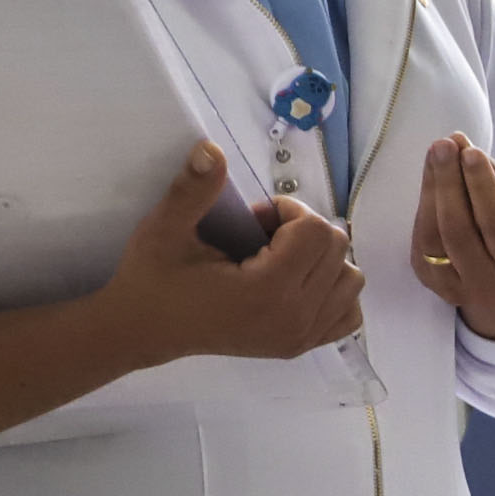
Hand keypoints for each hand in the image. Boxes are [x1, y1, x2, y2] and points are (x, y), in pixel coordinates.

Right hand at [100, 143, 361, 365]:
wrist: (143, 330)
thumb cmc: (152, 279)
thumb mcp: (164, 229)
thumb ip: (193, 189)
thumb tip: (212, 148)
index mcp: (266, 290)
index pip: (317, 231)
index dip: (289, 211)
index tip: (255, 218)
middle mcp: (293, 318)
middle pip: (338, 250)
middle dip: (305, 231)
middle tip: (262, 236)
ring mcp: (300, 337)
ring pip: (351, 279)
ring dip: (323, 258)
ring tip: (280, 258)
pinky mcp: (300, 346)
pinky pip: (348, 312)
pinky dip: (332, 291)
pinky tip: (297, 282)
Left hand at [410, 132, 494, 339]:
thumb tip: (462, 144)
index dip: (482, 187)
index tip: (470, 151)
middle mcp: (488, 283)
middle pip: (458, 232)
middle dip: (448, 183)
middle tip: (443, 145)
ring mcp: (456, 288)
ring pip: (432, 240)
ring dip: (430, 192)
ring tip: (435, 155)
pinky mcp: (431, 285)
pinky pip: (420, 245)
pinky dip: (423, 209)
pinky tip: (431, 182)